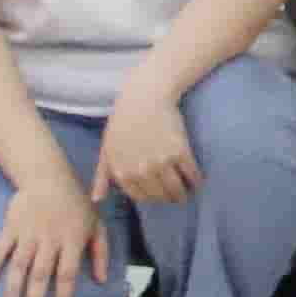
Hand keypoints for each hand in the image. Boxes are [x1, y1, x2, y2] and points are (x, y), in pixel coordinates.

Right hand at [0, 176, 113, 296]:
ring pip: (19, 266)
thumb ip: (101, 253)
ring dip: (14, 289)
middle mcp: (49, 239)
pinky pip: (0, 249)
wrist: (49, 176)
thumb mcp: (97, 225)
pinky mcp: (11, 227)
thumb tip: (102, 280)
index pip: (67, 275)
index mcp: (71, 240)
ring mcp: (28, 233)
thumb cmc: (77, 203)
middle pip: (41, 275)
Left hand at [98, 88, 201, 203]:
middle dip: (170, 198)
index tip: (161, 196)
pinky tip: (198, 180)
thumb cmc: (122, 121)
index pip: (142, 197)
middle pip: (160, 195)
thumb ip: (101, 176)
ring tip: (188, 191)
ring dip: (184, 194)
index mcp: (122, 172)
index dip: (153, 198)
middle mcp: (141, 171)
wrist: (144, 97)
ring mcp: (161, 162)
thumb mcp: (106, 149)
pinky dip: (196, 180)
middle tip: (177, 196)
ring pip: (176, 188)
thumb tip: (97, 199)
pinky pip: (191, 173)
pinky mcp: (180, 152)